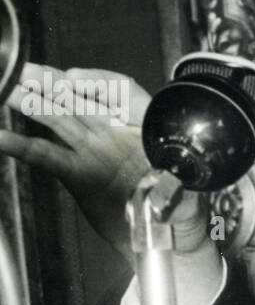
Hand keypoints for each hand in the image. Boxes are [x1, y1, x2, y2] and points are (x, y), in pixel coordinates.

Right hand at [0, 63, 200, 260]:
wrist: (161, 234)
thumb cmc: (177, 208)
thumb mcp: (186, 198)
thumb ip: (176, 191)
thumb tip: (170, 188)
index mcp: (146, 130)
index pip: (124, 94)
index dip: (99, 82)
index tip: (75, 78)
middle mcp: (117, 134)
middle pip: (82, 100)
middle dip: (54, 83)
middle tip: (27, 71)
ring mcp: (94, 151)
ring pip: (61, 119)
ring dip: (33, 103)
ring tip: (9, 89)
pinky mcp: (77, 173)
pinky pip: (48, 156)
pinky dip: (24, 146)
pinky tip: (4, 139)